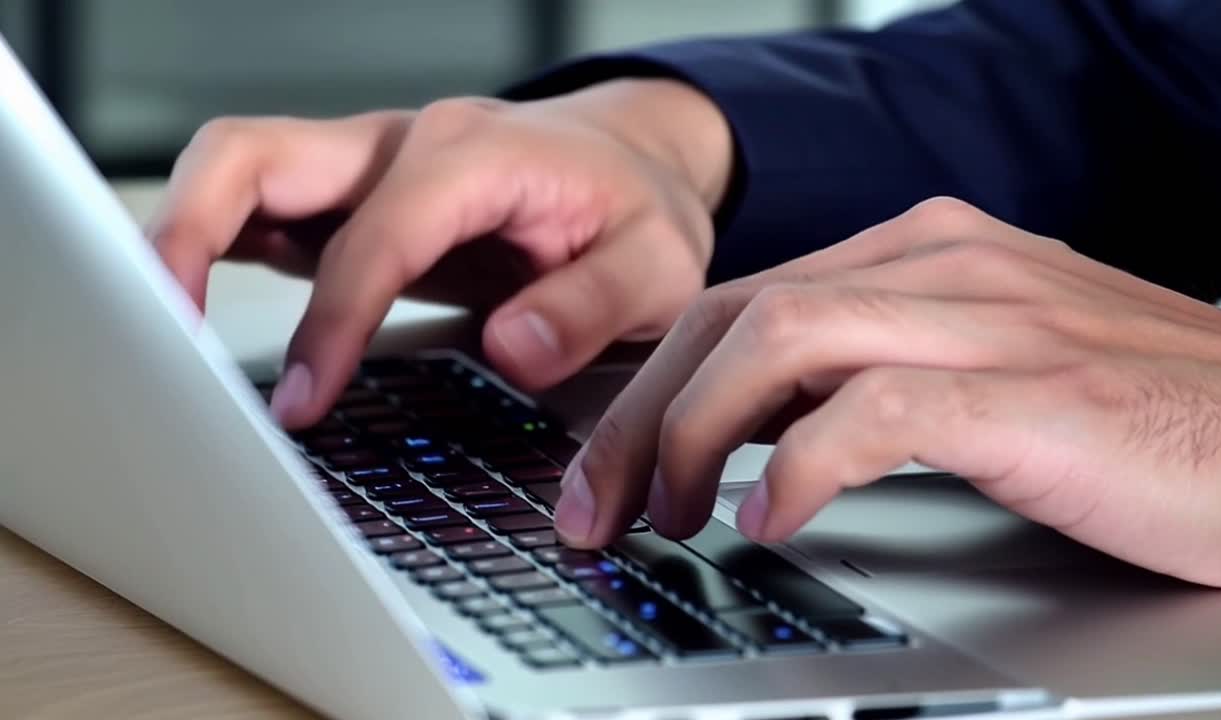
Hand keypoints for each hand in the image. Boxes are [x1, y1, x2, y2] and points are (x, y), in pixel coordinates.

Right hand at [149, 79, 733, 427]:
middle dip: (190, 239)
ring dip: (183, 238)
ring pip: (238, 169)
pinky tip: (196, 308)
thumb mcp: (654, 265)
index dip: (331, 321)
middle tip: (164, 339)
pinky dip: (214, 247)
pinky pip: (261, 204)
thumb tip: (512, 348)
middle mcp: (403, 145)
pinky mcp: (352, 196)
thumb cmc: (636, 212)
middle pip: (254, 156)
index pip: (375, 234)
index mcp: (475, 155)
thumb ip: (590, 305)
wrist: (628, 169)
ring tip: (157, 332)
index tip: (304, 400)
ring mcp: (368, 164)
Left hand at [557, 197, 1220, 591]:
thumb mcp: (984, 374)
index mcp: (930, 253)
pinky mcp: (1031, 387)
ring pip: (782, 338)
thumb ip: (876, 377)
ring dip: (696, 432)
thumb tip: (760, 434)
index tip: (615, 458)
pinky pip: (878, 410)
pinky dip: (805, 464)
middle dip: (647, 411)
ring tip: (666, 514)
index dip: (661, 379)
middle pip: (740, 311)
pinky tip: (771, 519)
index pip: (749, 297)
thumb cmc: (1143, 418)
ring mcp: (989, 316)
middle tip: (600, 501)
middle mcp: (947, 263)